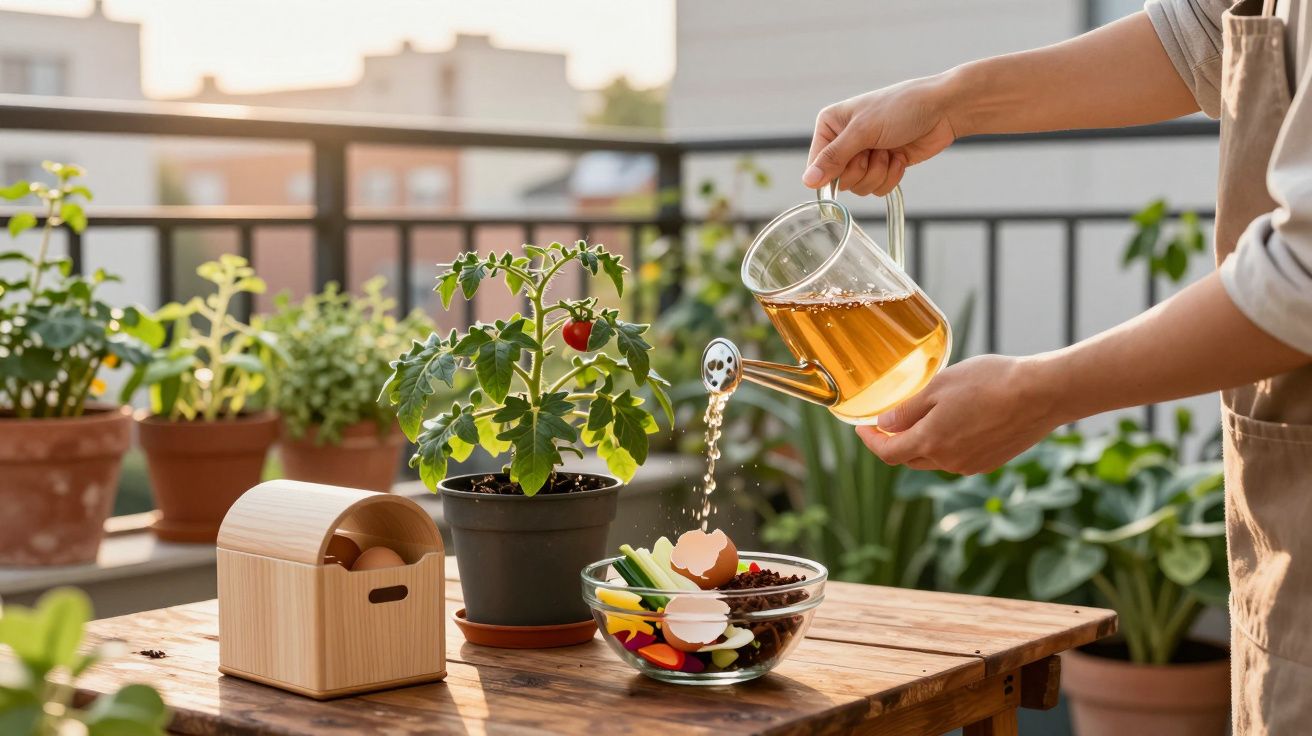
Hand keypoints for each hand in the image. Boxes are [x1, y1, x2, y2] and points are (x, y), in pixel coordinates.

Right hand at [804, 75, 959, 195]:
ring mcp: (864, 156)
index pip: (816, 164)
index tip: (853, 159)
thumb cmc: (902, 108)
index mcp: (830, 125)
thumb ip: (834, 158)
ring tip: (889, 150)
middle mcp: (843, 142)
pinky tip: (900, 156)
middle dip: (862, 169)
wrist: (942, 110)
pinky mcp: (882, 167)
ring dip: (879, 172)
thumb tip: (807, 181)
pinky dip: (891, 176)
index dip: (834, 170)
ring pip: (859, 188)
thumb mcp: (863, 131)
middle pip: (839, 180)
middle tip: (875, 149)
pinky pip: (877, 189)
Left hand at [855, 355, 1063, 474]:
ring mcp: (971, 464)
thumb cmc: (990, 382)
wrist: (1042, 394)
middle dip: (895, 441)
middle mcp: (948, 461)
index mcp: (931, 442)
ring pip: (935, 458)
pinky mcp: (990, 462)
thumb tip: (885, 423)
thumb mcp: (939, 386)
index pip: (888, 453)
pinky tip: (958, 421)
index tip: (863, 428)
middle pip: (909, 458)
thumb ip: (908, 408)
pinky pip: (958, 457)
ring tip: (927, 415)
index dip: (871, 441)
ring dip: (923, 442)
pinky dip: (948, 444)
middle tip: (890, 420)